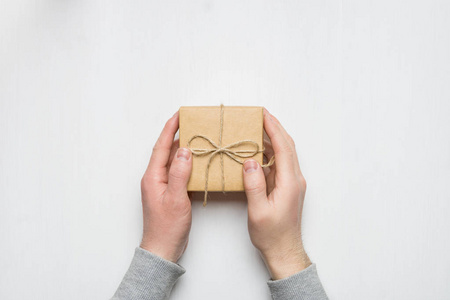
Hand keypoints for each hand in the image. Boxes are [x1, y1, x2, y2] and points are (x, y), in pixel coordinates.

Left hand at [139, 112, 192, 262]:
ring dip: (184, 148)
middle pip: (166, 150)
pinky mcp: (171, 192)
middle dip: (178, 134)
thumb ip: (179, 174)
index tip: (179, 115)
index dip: (170, 129)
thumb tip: (184, 151)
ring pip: (173, 161)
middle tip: (191, 122)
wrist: (163, 248)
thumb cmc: (167, 227)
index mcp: (153, 177)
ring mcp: (163, 185)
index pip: (161, 147)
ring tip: (197, 137)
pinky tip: (197, 161)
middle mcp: (156, 178)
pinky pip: (179, 172)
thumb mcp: (175, 199)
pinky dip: (188, 163)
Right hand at [243, 108, 310, 279]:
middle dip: (274, 127)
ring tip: (257, 128)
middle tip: (260, 115)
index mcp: (290, 182)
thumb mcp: (258, 211)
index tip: (263, 114)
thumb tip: (249, 161)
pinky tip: (257, 150)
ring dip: (272, 138)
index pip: (283, 147)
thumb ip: (254, 185)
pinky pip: (279, 163)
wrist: (284, 250)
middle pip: (287, 145)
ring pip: (284, 153)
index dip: (273, 129)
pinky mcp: (287, 187)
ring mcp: (292, 183)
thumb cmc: (272, 234)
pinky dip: (269, 152)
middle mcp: (295, 179)